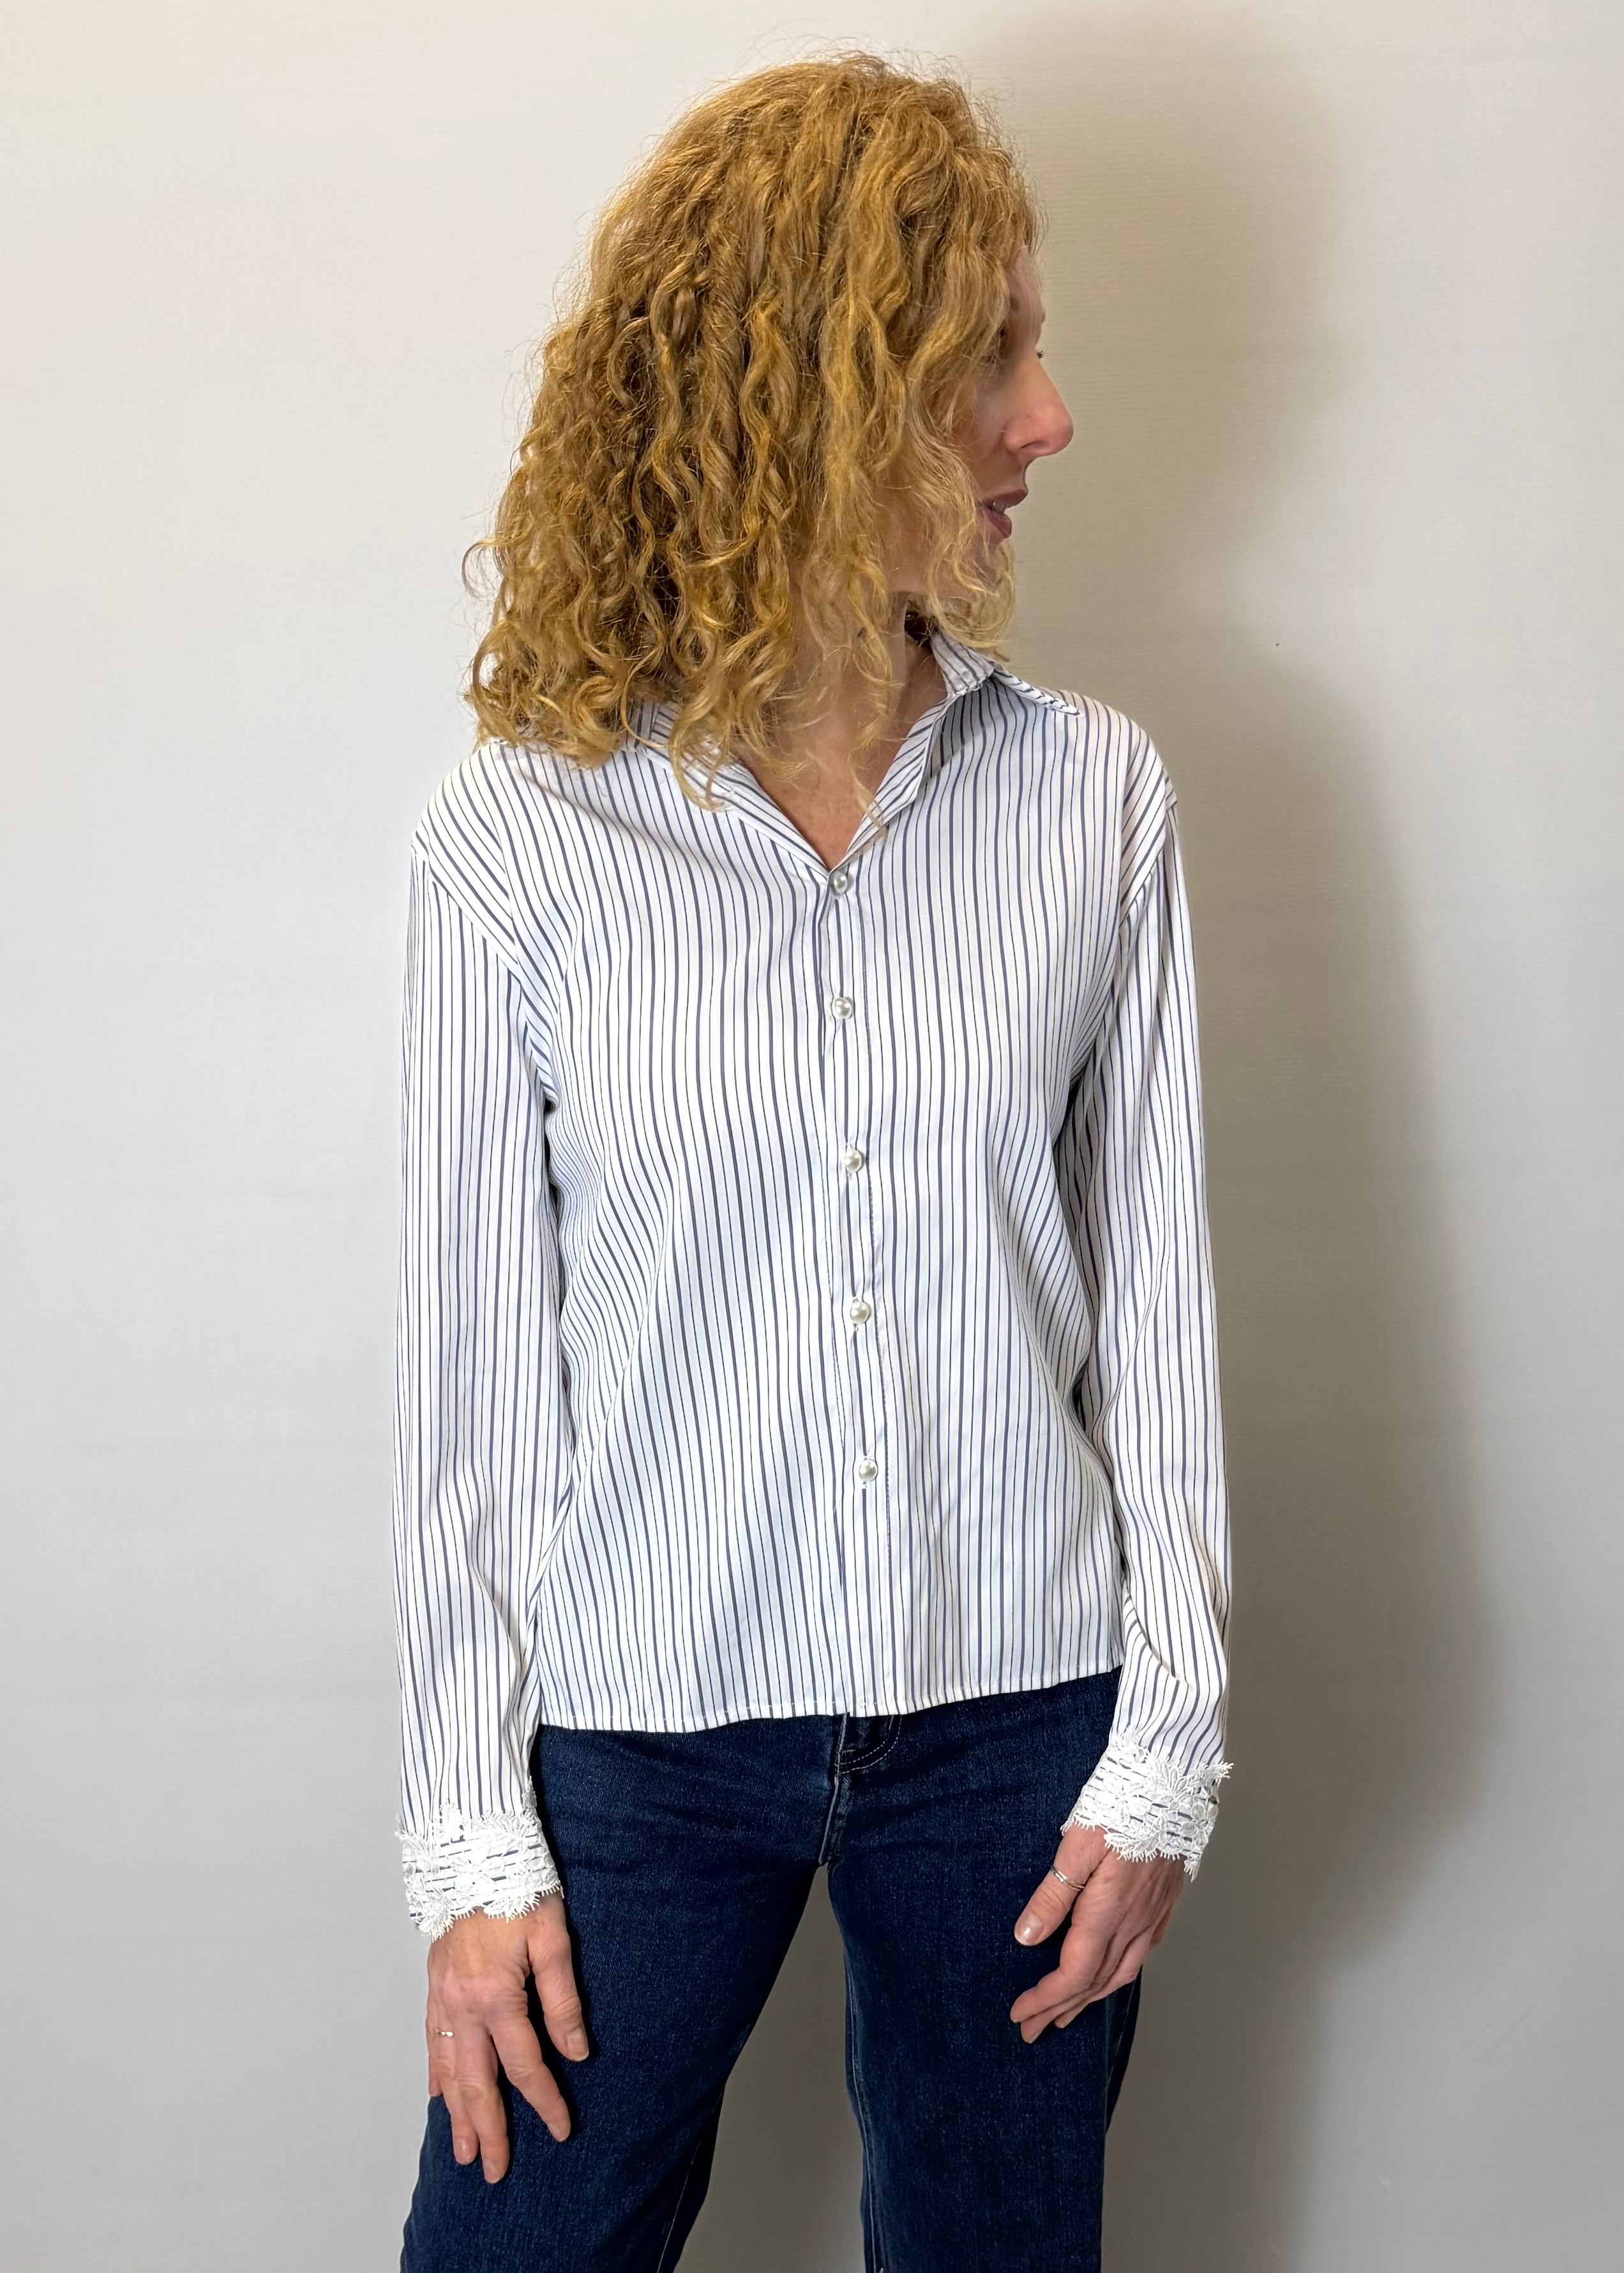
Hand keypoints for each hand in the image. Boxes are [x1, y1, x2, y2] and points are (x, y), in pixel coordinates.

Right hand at [426, 1895, 587, 2181]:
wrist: (473, 1852)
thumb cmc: (519, 1888)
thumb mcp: (553, 1938)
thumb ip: (563, 2000)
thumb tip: (577, 2052)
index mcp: (496, 1996)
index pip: (524, 2065)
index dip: (544, 2101)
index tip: (560, 2130)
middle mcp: (462, 2005)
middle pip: (475, 2082)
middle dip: (487, 2129)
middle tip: (494, 2170)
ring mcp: (442, 1997)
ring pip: (447, 2070)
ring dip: (455, 2114)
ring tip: (462, 2151)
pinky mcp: (434, 1985)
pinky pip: (430, 2041)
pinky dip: (434, 2074)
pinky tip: (437, 2096)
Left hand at [1008, 1824, 1183, 2042]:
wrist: (1170, 1786)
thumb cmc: (1121, 1807)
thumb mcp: (1076, 1846)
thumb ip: (1053, 1894)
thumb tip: (1027, 1936)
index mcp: (1107, 1914)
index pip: (1072, 1974)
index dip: (1044, 1999)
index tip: (1019, 2015)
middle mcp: (1133, 1924)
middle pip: (1093, 1983)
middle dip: (1060, 2010)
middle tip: (1032, 2030)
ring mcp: (1152, 1917)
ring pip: (1121, 1974)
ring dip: (1090, 1998)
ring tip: (1067, 2013)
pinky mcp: (1163, 1904)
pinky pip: (1140, 1954)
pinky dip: (1118, 1974)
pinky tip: (1111, 1973)